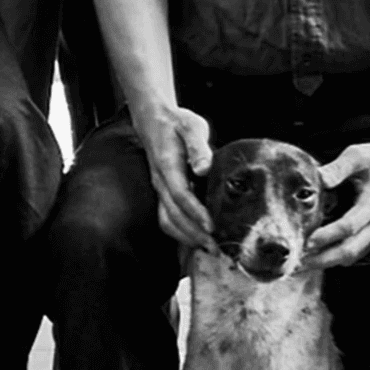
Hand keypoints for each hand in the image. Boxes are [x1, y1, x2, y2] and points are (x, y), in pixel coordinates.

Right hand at [137, 104, 218, 252]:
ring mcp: (160, 190)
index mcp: (168, 166)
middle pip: (173, 215)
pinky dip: (181, 234)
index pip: (180, 195)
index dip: (196, 213)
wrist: (154, 120)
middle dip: (193, 234)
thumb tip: (204, 168)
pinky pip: (167, 219)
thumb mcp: (191, 126)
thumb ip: (198, 146)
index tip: (212, 227)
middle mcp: (161, 182)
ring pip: (167, 221)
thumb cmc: (176, 123)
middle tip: (215, 248)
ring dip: (186, 237)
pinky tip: (196, 241)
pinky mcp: (163, 194)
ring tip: (208, 249)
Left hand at [307, 135, 369, 268]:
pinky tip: (317, 255)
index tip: (305, 242)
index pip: (349, 226)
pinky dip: (337, 257)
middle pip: (349, 250)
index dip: (327, 236)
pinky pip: (357, 252)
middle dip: (321, 260)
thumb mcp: (359, 155)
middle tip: (294, 265)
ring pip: (353, 255)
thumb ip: (338, 167)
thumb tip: (316, 179)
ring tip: (300, 264)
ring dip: (327, 262)